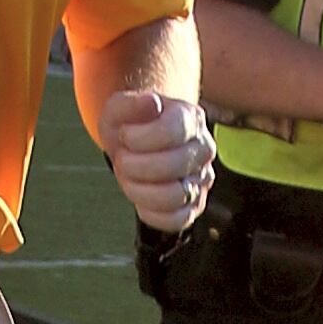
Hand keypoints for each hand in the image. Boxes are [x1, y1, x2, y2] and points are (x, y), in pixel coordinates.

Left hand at [104, 88, 214, 234]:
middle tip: (122, 158)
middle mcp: (203, 149)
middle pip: (175, 165)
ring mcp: (201, 180)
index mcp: (191, 118)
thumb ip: (129, 103)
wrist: (137, 142)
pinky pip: (178, 220)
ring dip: (139, 190)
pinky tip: (139, 197)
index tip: (124, 135)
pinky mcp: (194, 206)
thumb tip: (152, 104)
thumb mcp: (119, 108)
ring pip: (176, 196)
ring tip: (128, 178)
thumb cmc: (130, 126)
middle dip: (135, 164)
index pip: (174, 130)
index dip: (141, 137)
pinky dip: (151, 212)